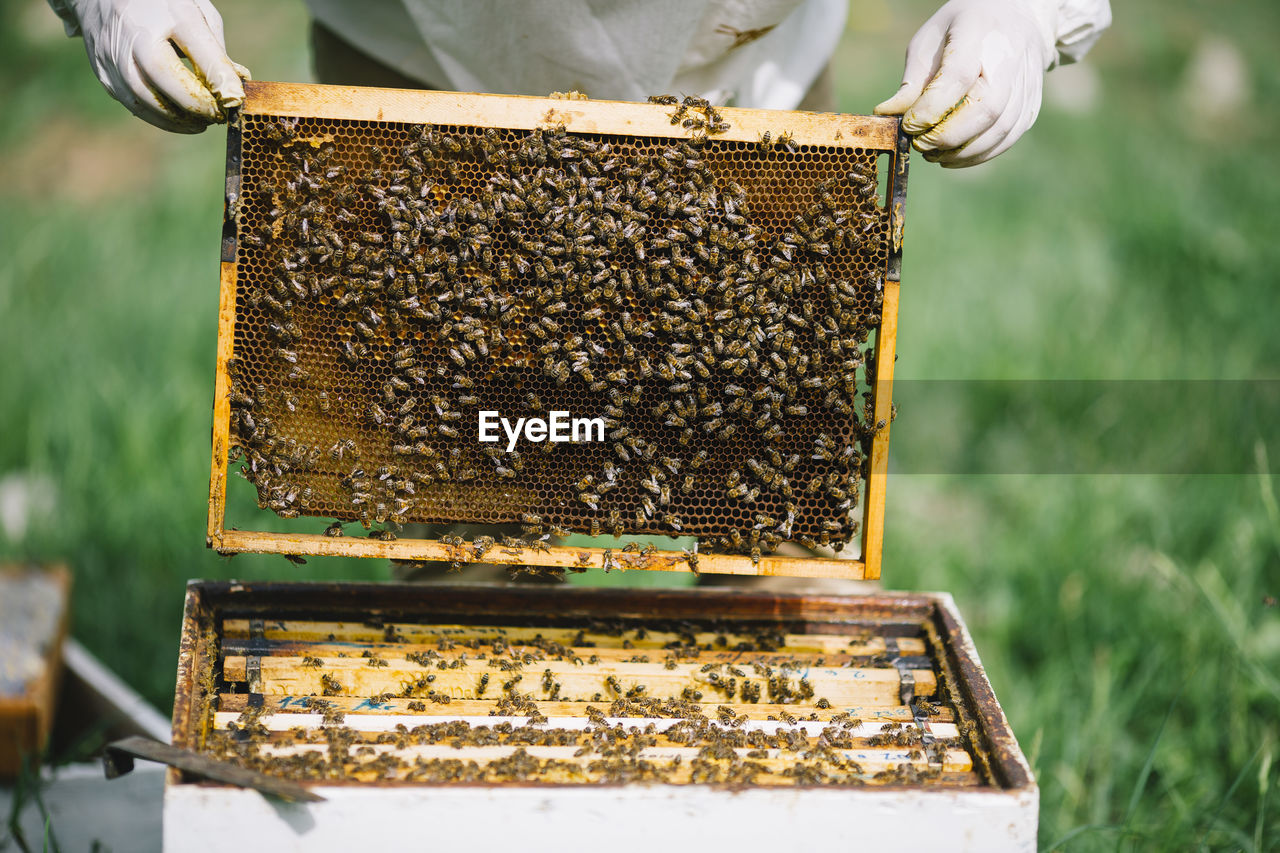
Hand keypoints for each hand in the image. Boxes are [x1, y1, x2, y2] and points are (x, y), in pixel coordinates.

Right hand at [50, 0, 248, 132]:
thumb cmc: (162, 5)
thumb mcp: (195, 10)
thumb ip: (213, 47)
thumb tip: (231, 88)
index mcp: (169, 10)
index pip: (198, 47)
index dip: (219, 78)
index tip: (235, 100)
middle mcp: (136, 30)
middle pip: (163, 74)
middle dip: (195, 103)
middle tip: (217, 116)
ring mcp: (114, 51)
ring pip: (143, 96)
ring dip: (176, 118)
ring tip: (200, 123)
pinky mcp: (102, 70)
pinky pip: (132, 102)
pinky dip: (158, 117)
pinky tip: (178, 120)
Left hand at [875, 0, 1057, 167]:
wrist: (1015, 17)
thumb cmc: (961, 31)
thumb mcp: (929, 41)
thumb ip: (912, 80)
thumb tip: (887, 114)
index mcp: (978, 32)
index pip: (959, 76)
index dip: (932, 107)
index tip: (909, 125)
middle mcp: (1009, 57)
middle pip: (985, 108)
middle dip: (947, 136)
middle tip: (920, 146)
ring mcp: (1025, 83)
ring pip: (1000, 129)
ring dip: (963, 152)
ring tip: (934, 155)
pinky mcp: (1030, 104)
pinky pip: (1008, 138)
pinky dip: (979, 154)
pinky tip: (955, 156)